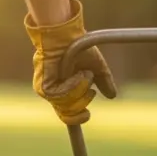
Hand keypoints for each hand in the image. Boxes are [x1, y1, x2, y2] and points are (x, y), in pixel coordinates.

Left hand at [24, 0, 117, 125]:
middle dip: (83, 100)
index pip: (68, 115)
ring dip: (80, 89)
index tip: (87, 114)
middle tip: (89, 84)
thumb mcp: (96, 68)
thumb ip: (104, 82)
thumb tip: (112, 96)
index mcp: (65, 91)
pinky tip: (76, 73)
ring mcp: (47, 91)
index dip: (77, 119)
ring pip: (67, 105)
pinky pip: (61, 97)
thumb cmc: (79, 47)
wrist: (67, 36)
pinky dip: (73, 86)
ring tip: (83, 72)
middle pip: (69, 114)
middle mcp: (55, 93)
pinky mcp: (43, 87)